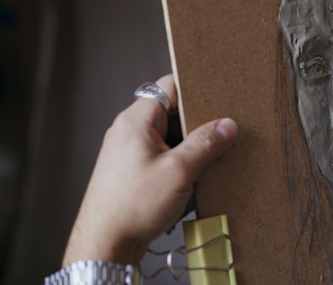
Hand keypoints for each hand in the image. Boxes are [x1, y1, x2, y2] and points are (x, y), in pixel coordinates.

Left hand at [62, 74, 237, 265]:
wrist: (104, 245)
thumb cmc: (132, 207)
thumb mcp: (180, 171)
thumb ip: (206, 143)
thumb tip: (227, 125)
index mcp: (136, 120)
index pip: (169, 87)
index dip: (195, 90)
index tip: (218, 99)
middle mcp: (129, 131)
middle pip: (171, 112)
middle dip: (197, 124)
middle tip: (219, 134)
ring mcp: (129, 151)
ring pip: (169, 137)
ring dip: (189, 148)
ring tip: (207, 161)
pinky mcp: (132, 171)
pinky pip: (162, 156)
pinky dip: (179, 163)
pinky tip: (193, 178)